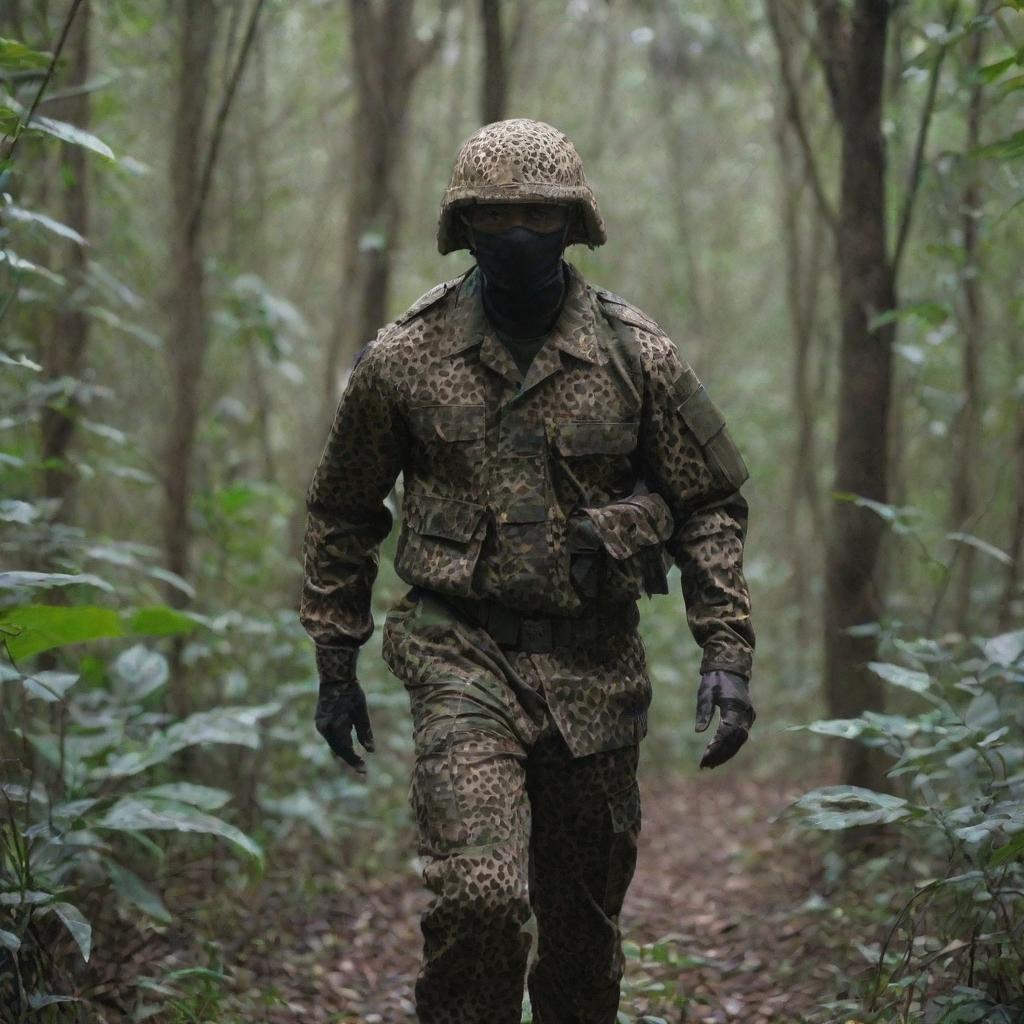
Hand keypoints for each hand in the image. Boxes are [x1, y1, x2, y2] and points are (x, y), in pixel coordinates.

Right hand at [313, 645, 373, 773]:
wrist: (335, 677)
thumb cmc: (351, 692)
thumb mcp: (361, 711)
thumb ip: (365, 732)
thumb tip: (371, 751)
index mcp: (334, 726)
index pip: (345, 749)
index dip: (354, 761)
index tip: (364, 771)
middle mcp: (324, 728)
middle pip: (338, 750)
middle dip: (350, 760)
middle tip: (363, 771)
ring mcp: (321, 726)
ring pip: (334, 745)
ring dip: (345, 753)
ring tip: (358, 763)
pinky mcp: (321, 722)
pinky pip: (332, 737)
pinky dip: (340, 744)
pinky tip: (349, 749)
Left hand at [694, 670, 754, 768]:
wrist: (731, 668)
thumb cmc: (715, 679)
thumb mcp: (706, 692)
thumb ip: (703, 711)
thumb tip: (698, 731)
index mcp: (735, 706)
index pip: (727, 731)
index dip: (717, 745)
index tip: (705, 756)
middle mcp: (745, 714)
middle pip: (735, 740)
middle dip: (720, 754)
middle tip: (705, 765)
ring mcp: (748, 716)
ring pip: (739, 741)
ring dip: (726, 753)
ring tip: (710, 764)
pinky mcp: (747, 718)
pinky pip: (740, 737)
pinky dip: (730, 747)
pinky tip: (718, 754)